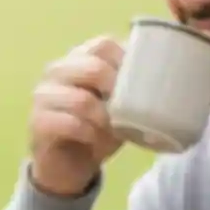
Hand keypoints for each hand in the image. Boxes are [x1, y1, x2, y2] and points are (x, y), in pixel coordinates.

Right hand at [29, 35, 126, 197]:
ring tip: (113, 129)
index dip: (126, 61)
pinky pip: (69, 124)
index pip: (103, 44)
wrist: (69, 165)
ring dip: (105, 118)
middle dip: (118, 89)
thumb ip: (134, 87)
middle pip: (92, 66)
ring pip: (81, 99)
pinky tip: (96, 141)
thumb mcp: (121, 106)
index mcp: (78, 59)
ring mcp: (43, 96)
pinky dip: (90, 134)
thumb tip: (171, 76)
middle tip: (128, 109)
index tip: (142, 82)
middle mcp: (57, 71)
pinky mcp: (38, 122)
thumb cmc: (98, 129)